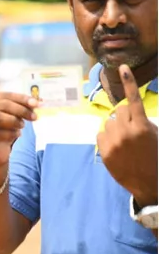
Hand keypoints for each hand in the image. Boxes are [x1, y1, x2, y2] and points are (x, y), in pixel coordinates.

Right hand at [0, 89, 36, 186]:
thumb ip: (21, 109)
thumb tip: (36, 103)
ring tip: (23, 126)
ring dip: (13, 120)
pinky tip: (17, 134)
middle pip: (1, 105)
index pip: (5, 95)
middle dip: (20, 109)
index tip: (36, 104)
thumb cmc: (5, 131)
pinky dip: (10, 133)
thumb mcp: (13, 117)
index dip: (21, 98)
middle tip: (34, 117)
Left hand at [98, 65, 158, 206]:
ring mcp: (114, 142)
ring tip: (126, 142)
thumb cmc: (156, 159)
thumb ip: (144, 122)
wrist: (151, 186)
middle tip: (133, 128)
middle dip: (126, 115)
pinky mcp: (104, 151)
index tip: (123, 68)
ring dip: (116, 127)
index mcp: (143, 127)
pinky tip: (117, 148)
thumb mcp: (156, 137)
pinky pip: (101, 134)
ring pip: (109, 122)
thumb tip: (130, 111)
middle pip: (120, 110)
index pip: (134, 100)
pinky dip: (107, 138)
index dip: (129, 83)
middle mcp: (127, 132)